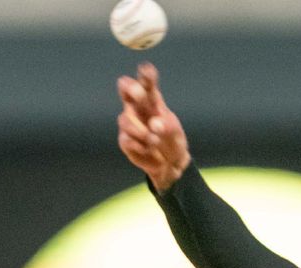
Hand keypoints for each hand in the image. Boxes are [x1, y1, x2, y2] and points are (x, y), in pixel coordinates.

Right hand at [116, 62, 190, 191]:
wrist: (170, 164)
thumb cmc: (172, 141)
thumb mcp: (175, 133)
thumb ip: (167, 127)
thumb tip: (154, 125)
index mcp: (152, 101)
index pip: (147, 84)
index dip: (145, 76)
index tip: (147, 69)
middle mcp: (138, 109)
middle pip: (126, 91)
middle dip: (131, 89)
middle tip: (140, 94)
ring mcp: (129, 124)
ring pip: (125, 119)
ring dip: (141, 131)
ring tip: (154, 140)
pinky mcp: (125, 140)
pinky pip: (127, 140)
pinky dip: (140, 146)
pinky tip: (148, 150)